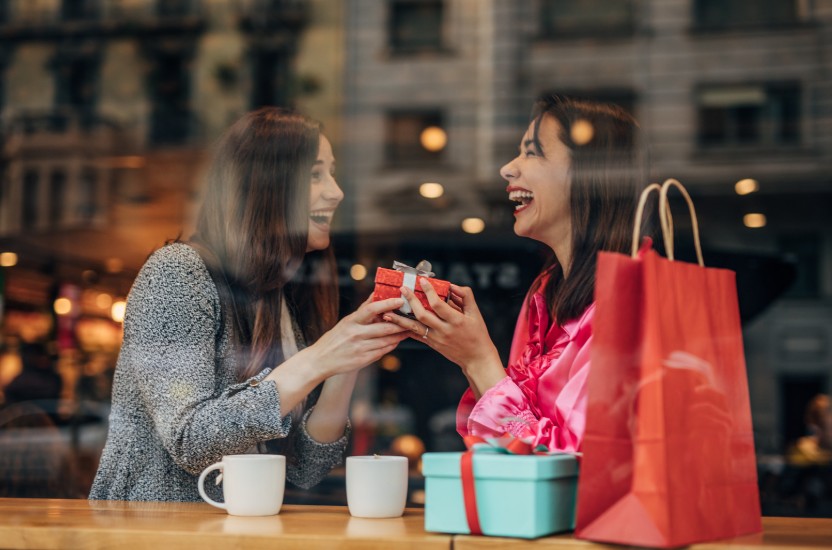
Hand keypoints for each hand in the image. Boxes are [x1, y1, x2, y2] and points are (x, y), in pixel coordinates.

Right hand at [309, 296, 409, 376]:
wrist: (321, 360)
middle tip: (412, 318)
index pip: (371, 310)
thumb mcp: (346, 322)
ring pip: (387, 340)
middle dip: (401, 323)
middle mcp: (356, 334)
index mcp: (351, 322)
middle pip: (384, 328)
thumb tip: (375, 293)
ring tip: (409, 329)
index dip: (387, 304)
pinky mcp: (364, 359)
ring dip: (400, 335)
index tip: (400, 300)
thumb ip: (362, 309)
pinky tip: (397, 341)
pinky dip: (392, 345)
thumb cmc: (335, 338)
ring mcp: (361, 348)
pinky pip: (383, 351)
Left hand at [384, 279, 504, 389]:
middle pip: (423, 315)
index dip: (429, 291)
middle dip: (411, 301)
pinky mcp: (431, 344)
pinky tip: (394, 322)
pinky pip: (415, 335)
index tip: (422, 280)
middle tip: (402, 289)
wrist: (475, 358)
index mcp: (456, 321)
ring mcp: (436, 339)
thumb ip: (465, 296)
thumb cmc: (477, 333)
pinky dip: (404, 328)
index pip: (438, 304)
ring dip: (399, 319)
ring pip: (414, 327)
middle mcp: (444, 330)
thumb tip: (451, 285)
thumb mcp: (476, 313)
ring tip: (387, 311)